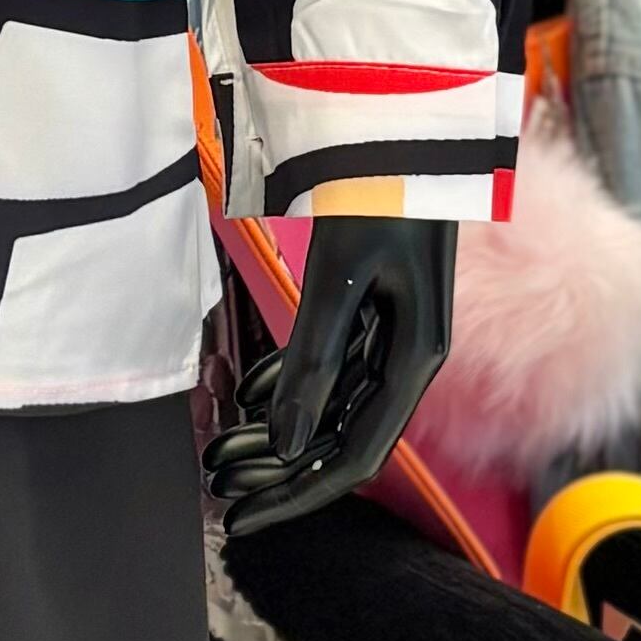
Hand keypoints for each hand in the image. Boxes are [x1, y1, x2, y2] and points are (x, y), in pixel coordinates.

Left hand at [214, 220, 453, 538]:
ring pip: (333, 402)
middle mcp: (410, 354)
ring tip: (225, 454)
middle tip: (222, 494)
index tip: (248, 519)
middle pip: (343, 436)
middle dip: (281, 471)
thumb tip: (287, 438)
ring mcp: (391, 330)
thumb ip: (313, 357)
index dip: (301, 494)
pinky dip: (290, 384)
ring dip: (280, 431)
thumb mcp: (338, 276)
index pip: (358, 454)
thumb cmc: (380, 191)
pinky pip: (331, 364)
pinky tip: (253, 398)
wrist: (403, 121)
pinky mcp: (372, 306)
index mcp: (417, 357)